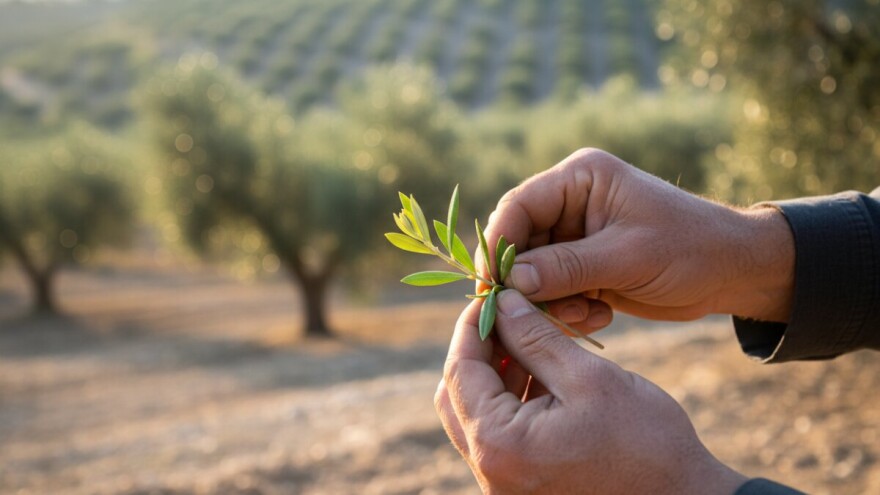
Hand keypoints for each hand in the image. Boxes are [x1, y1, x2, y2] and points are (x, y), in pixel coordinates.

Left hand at [435, 290, 746, 493]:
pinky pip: (499, 433)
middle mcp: (490, 470)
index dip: (473, 325)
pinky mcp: (521, 485)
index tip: (495, 294)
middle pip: (457, 394)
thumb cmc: (646, 443)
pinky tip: (544, 372)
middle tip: (511, 315)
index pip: (459, 371)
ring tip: (533, 338)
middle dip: (480, 348)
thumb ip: (537, 338)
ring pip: (477, 412)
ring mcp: (504, 481)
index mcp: (498, 444)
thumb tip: (503, 303)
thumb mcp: (589, 378)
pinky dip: (512, 399)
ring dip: (498, 372)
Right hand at [486, 148, 794, 322]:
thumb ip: (566, 267)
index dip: (499, 245)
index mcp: (580, 178)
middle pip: (520, 242)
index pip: (518, 206)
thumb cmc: (689, 249)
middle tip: (540, 314)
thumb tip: (510, 283)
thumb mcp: (627, 256)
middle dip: (527, 282)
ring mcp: (576, 236)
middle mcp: (571, 203)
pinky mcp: (584, 266)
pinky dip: (568, 310)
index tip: (492, 286)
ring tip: (585, 316)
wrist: (733, 272)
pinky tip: (599, 316)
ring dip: (551, 302)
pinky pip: (554, 291)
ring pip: (533, 273)